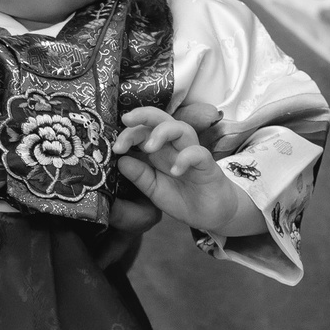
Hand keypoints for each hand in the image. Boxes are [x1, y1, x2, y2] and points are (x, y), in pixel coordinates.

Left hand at [113, 106, 264, 238]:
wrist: (212, 214)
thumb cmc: (184, 198)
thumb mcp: (154, 190)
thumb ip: (139, 176)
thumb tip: (120, 161)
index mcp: (161, 151)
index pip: (144, 130)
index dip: (129, 133)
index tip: (116, 148)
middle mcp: (176, 147)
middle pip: (163, 118)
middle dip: (144, 115)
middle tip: (127, 120)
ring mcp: (193, 154)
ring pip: (182, 128)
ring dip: (163, 132)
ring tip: (149, 148)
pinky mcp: (208, 165)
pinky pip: (198, 153)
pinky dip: (185, 158)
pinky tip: (176, 171)